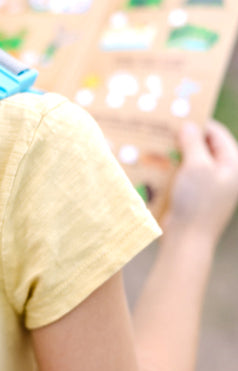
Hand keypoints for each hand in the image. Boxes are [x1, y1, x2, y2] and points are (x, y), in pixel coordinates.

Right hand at [163, 120, 237, 245]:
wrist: (186, 241)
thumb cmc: (196, 201)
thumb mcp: (196, 166)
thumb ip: (193, 142)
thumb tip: (187, 126)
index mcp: (232, 164)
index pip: (217, 134)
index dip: (198, 123)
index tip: (177, 116)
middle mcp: (223, 175)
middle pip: (203, 149)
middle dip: (183, 140)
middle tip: (163, 132)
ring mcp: (208, 189)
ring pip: (190, 165)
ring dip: (174, 157)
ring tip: (156, 149)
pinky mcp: (193, 201)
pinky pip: (182, 181)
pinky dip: (170, 174)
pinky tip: (154, 170)